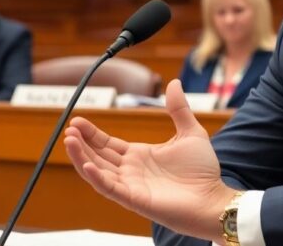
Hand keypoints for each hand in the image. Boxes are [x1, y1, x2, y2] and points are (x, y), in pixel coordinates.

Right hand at [64, 80, 236, 241]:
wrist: (213, 197)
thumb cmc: (203, 171)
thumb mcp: (190, 132)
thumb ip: (179, 109)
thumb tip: (174, 82)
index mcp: (139, 156)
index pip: (107, 144)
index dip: (92, 134)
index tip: (78, 120)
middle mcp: (130, 171)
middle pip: (98, 156)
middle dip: (82, 143)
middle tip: (69, 128)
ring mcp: (130, 186)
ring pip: (97, 171)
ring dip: (82, 157)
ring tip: (69, 141)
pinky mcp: (134, 199)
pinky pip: (110, 189)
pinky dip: (96, 178)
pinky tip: (87, 164)